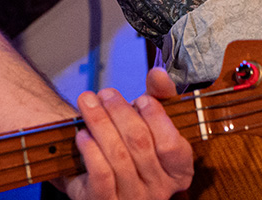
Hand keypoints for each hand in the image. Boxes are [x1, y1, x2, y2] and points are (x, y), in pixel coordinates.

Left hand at [62, 68, 192, 199]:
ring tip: (88, 104)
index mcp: (179, 172)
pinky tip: (82, 134)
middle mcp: (159, 190)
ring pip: (118, 156)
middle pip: (140, 144)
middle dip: (120, 113)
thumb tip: (158, 73)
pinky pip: (100, 175)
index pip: (171, 144)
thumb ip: (160, 99)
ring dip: (100, 124)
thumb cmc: (135, 150)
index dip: (156, 118)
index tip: (141, 97)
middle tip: (105, 93)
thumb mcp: (153, 126)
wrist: (103, 186)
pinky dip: (90, 151)